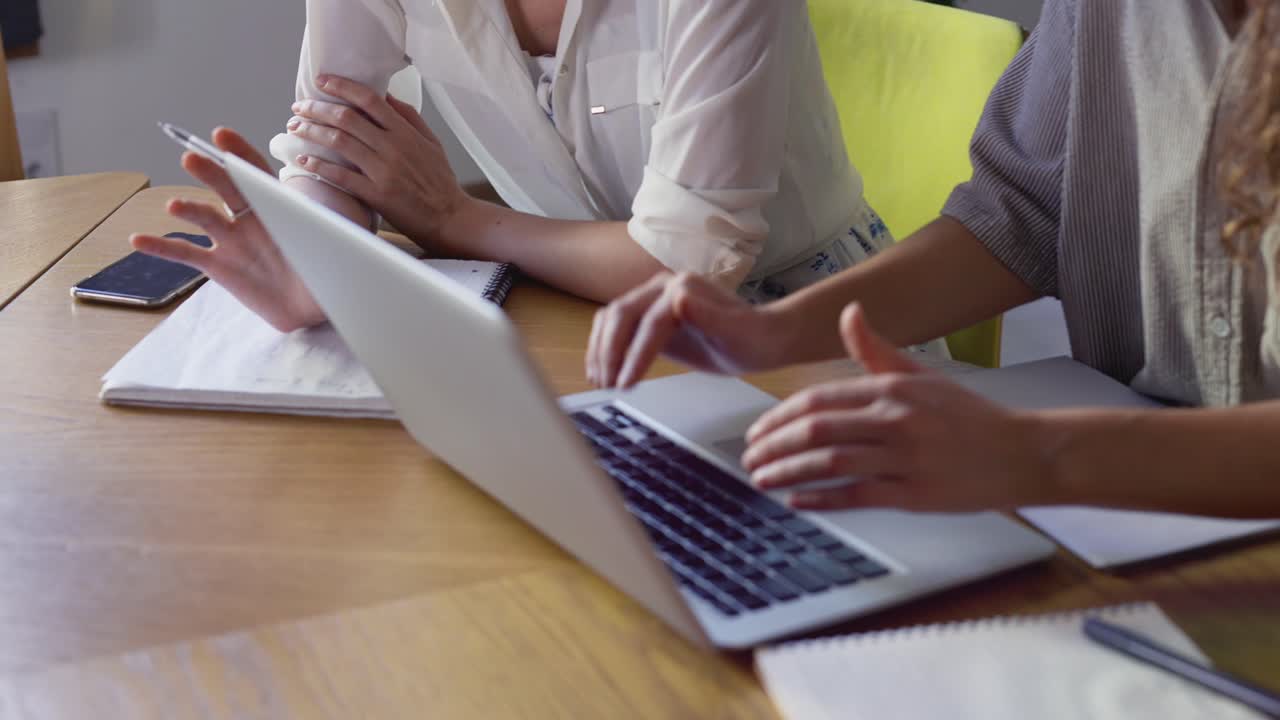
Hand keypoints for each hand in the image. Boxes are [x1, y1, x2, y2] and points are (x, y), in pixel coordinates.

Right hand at [131, 128, 324, 331]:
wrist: (314, 307)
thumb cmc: (324, 270)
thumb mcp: (331, 247)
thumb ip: (326, 230)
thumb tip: (333, 222)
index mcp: (278, 206)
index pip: (256, 174)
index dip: (239, 153)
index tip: (221, 134)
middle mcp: (250, 217)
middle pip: (226, 188)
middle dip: (210, 172)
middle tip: (192, 158)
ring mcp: (231, 240)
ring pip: (205, 217)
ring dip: (188, 208)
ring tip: (175, 206)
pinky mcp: (218, 266)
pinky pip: (185, 253)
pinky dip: (160, 246)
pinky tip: (138, 239)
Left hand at [288, 74, 471, 248]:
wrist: (451, 217)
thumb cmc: (441, 182)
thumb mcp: (432, 142)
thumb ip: (409, 118)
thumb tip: (386, 96)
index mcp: (405, 132)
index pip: (369, 99)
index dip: (342, 86)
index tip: (322, 81)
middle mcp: (393, 147)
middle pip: (347, 118)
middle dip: (317, 108)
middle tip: (299, 107)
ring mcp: (383, 171)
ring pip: (339, 142)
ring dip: (312, 132)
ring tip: (295, 128)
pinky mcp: (376, 194)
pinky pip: (341, 175)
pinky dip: (319, 165)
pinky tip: (304, 160)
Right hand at [586, 272, 795, 388]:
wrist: (757, 339)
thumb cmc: (751, 338)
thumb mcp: (737, 333)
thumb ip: (709, 316)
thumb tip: (679, 299)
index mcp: (682, 288)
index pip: (650, 321)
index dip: (635, 353)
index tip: (626, 384)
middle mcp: (662, 288)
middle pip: (621, 314)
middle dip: (610, 352)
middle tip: (607, 386)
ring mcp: (651, 301)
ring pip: (611, 319)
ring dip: (600, 351)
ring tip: (600, 383)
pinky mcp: (646, 318)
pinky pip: (616, 328)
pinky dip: (604, 350)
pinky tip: (602, 374)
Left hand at [741, 303, 1053, 511]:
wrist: (1023, 452)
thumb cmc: (969, 416)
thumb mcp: (921, 375)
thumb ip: (876, 350)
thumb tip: (849, 311)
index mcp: (892, 389)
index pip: (819, 398)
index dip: (780, 416)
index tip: (757, 431)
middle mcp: (895, 419)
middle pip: (817, 429)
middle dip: (775, 445)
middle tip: (749, 457)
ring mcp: (905, 457)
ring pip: (830, 462)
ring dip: (788, 472)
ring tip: (761, 479)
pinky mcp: (915, 494)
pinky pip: (857, 496)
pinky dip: (821, 499)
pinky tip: (796, 501)